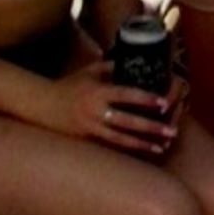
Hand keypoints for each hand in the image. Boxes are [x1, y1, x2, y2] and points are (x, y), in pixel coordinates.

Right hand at [51, 63, 174, 157]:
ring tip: (161, 147)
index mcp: (98, 92)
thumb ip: (111, 66)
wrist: (42, 106)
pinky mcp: (86, 141)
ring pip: (120, 139)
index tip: (163, 103)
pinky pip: (110, 147)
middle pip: (127, 121)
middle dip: (150, 128)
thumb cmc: (69, 85)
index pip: (126, 95)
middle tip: (171, 131)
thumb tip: (134, 60)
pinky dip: (126, 150)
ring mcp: (90, 128)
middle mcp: (95, 111)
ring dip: (142, 144)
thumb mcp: (89, 71)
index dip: (145, 99)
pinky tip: (142, 154)